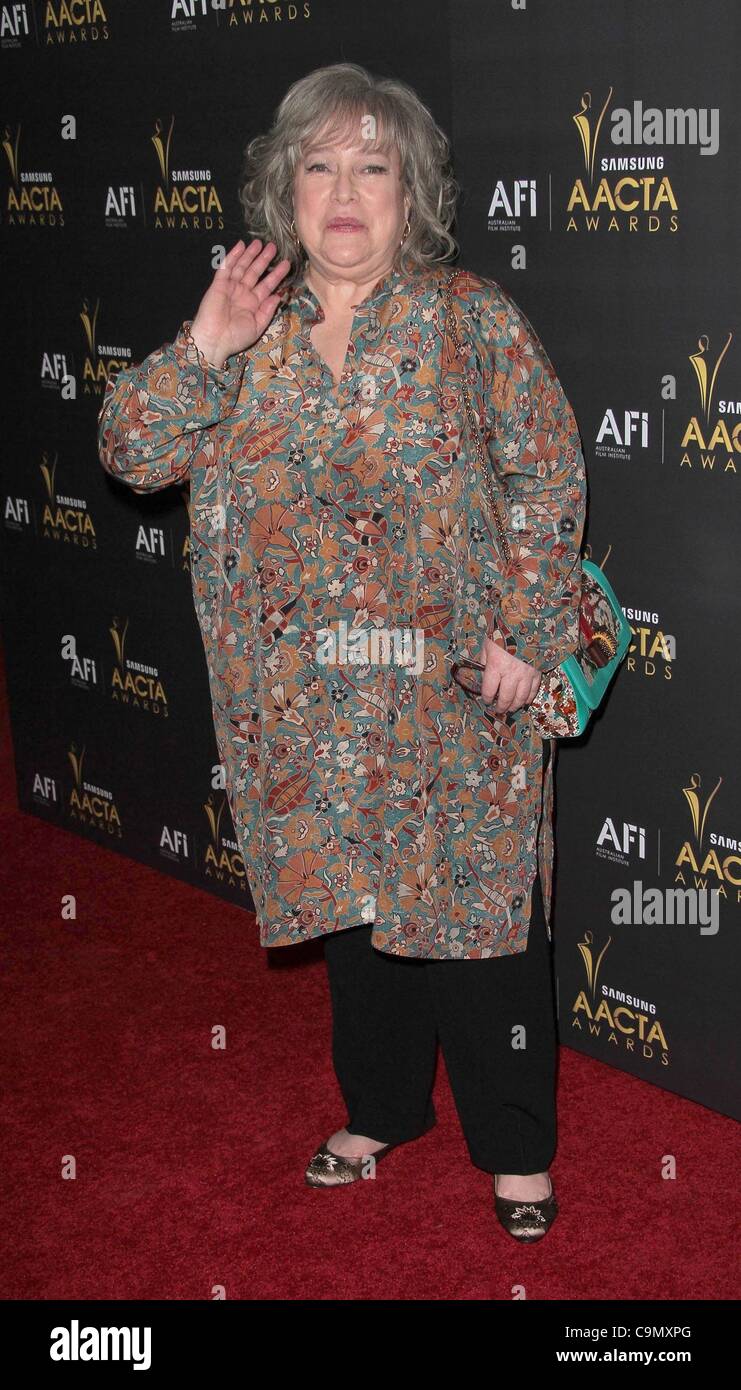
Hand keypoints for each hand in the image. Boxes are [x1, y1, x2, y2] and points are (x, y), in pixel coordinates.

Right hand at [189, 238, 290, 367]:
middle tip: (273, 246)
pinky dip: (233, 256)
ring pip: (242, 266)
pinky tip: (241, 245)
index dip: (277, 274)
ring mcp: (230, 287)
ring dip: (250, 254)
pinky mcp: (219, 284)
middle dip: (264, 259)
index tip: (286, 264)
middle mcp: (243, 293)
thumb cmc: (236, 337)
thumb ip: (267, 311)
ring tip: (259, 243)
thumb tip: (278, 296)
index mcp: (253, 303)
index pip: (267, 285)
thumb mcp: (257, 326)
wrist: (215, 340)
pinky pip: (226, 267)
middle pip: (255, 272)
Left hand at [480, 632, 540, 713]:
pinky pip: (534, 690)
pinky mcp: (537, 672)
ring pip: (521, 698)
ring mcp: (526, 674)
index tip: (486, 700)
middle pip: (506, 698)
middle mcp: (511, 674)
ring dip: (515, 706)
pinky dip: (529, 698)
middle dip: (501, 707)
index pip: (489, 690)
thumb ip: (484, 659)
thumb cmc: (504, 631)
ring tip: (511, 708)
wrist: (527, 622)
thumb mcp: (488, 643)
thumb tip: (482, 672)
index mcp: (496, 666)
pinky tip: (525, 701)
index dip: (486, 698)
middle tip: (498, 709)